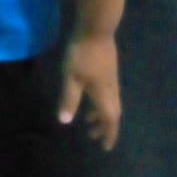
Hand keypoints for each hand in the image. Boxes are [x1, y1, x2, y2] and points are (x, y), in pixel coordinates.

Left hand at [58, 33, 120, 150]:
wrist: (96, 30)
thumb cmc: (82, 55)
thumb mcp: (71, 78)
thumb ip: (69, 100)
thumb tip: (65, 122)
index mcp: (103, 95)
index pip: (110, 121)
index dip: (108, 134)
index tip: (105, 147)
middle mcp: (111, 90)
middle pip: (112, 113)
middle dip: (103, 126)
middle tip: (93, 135)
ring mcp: (111, 78)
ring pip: (110, 102)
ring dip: (101, 113)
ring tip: (89, 119)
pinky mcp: (108, 69)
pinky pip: (107, 93)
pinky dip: (100, 102)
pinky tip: (90, 95)